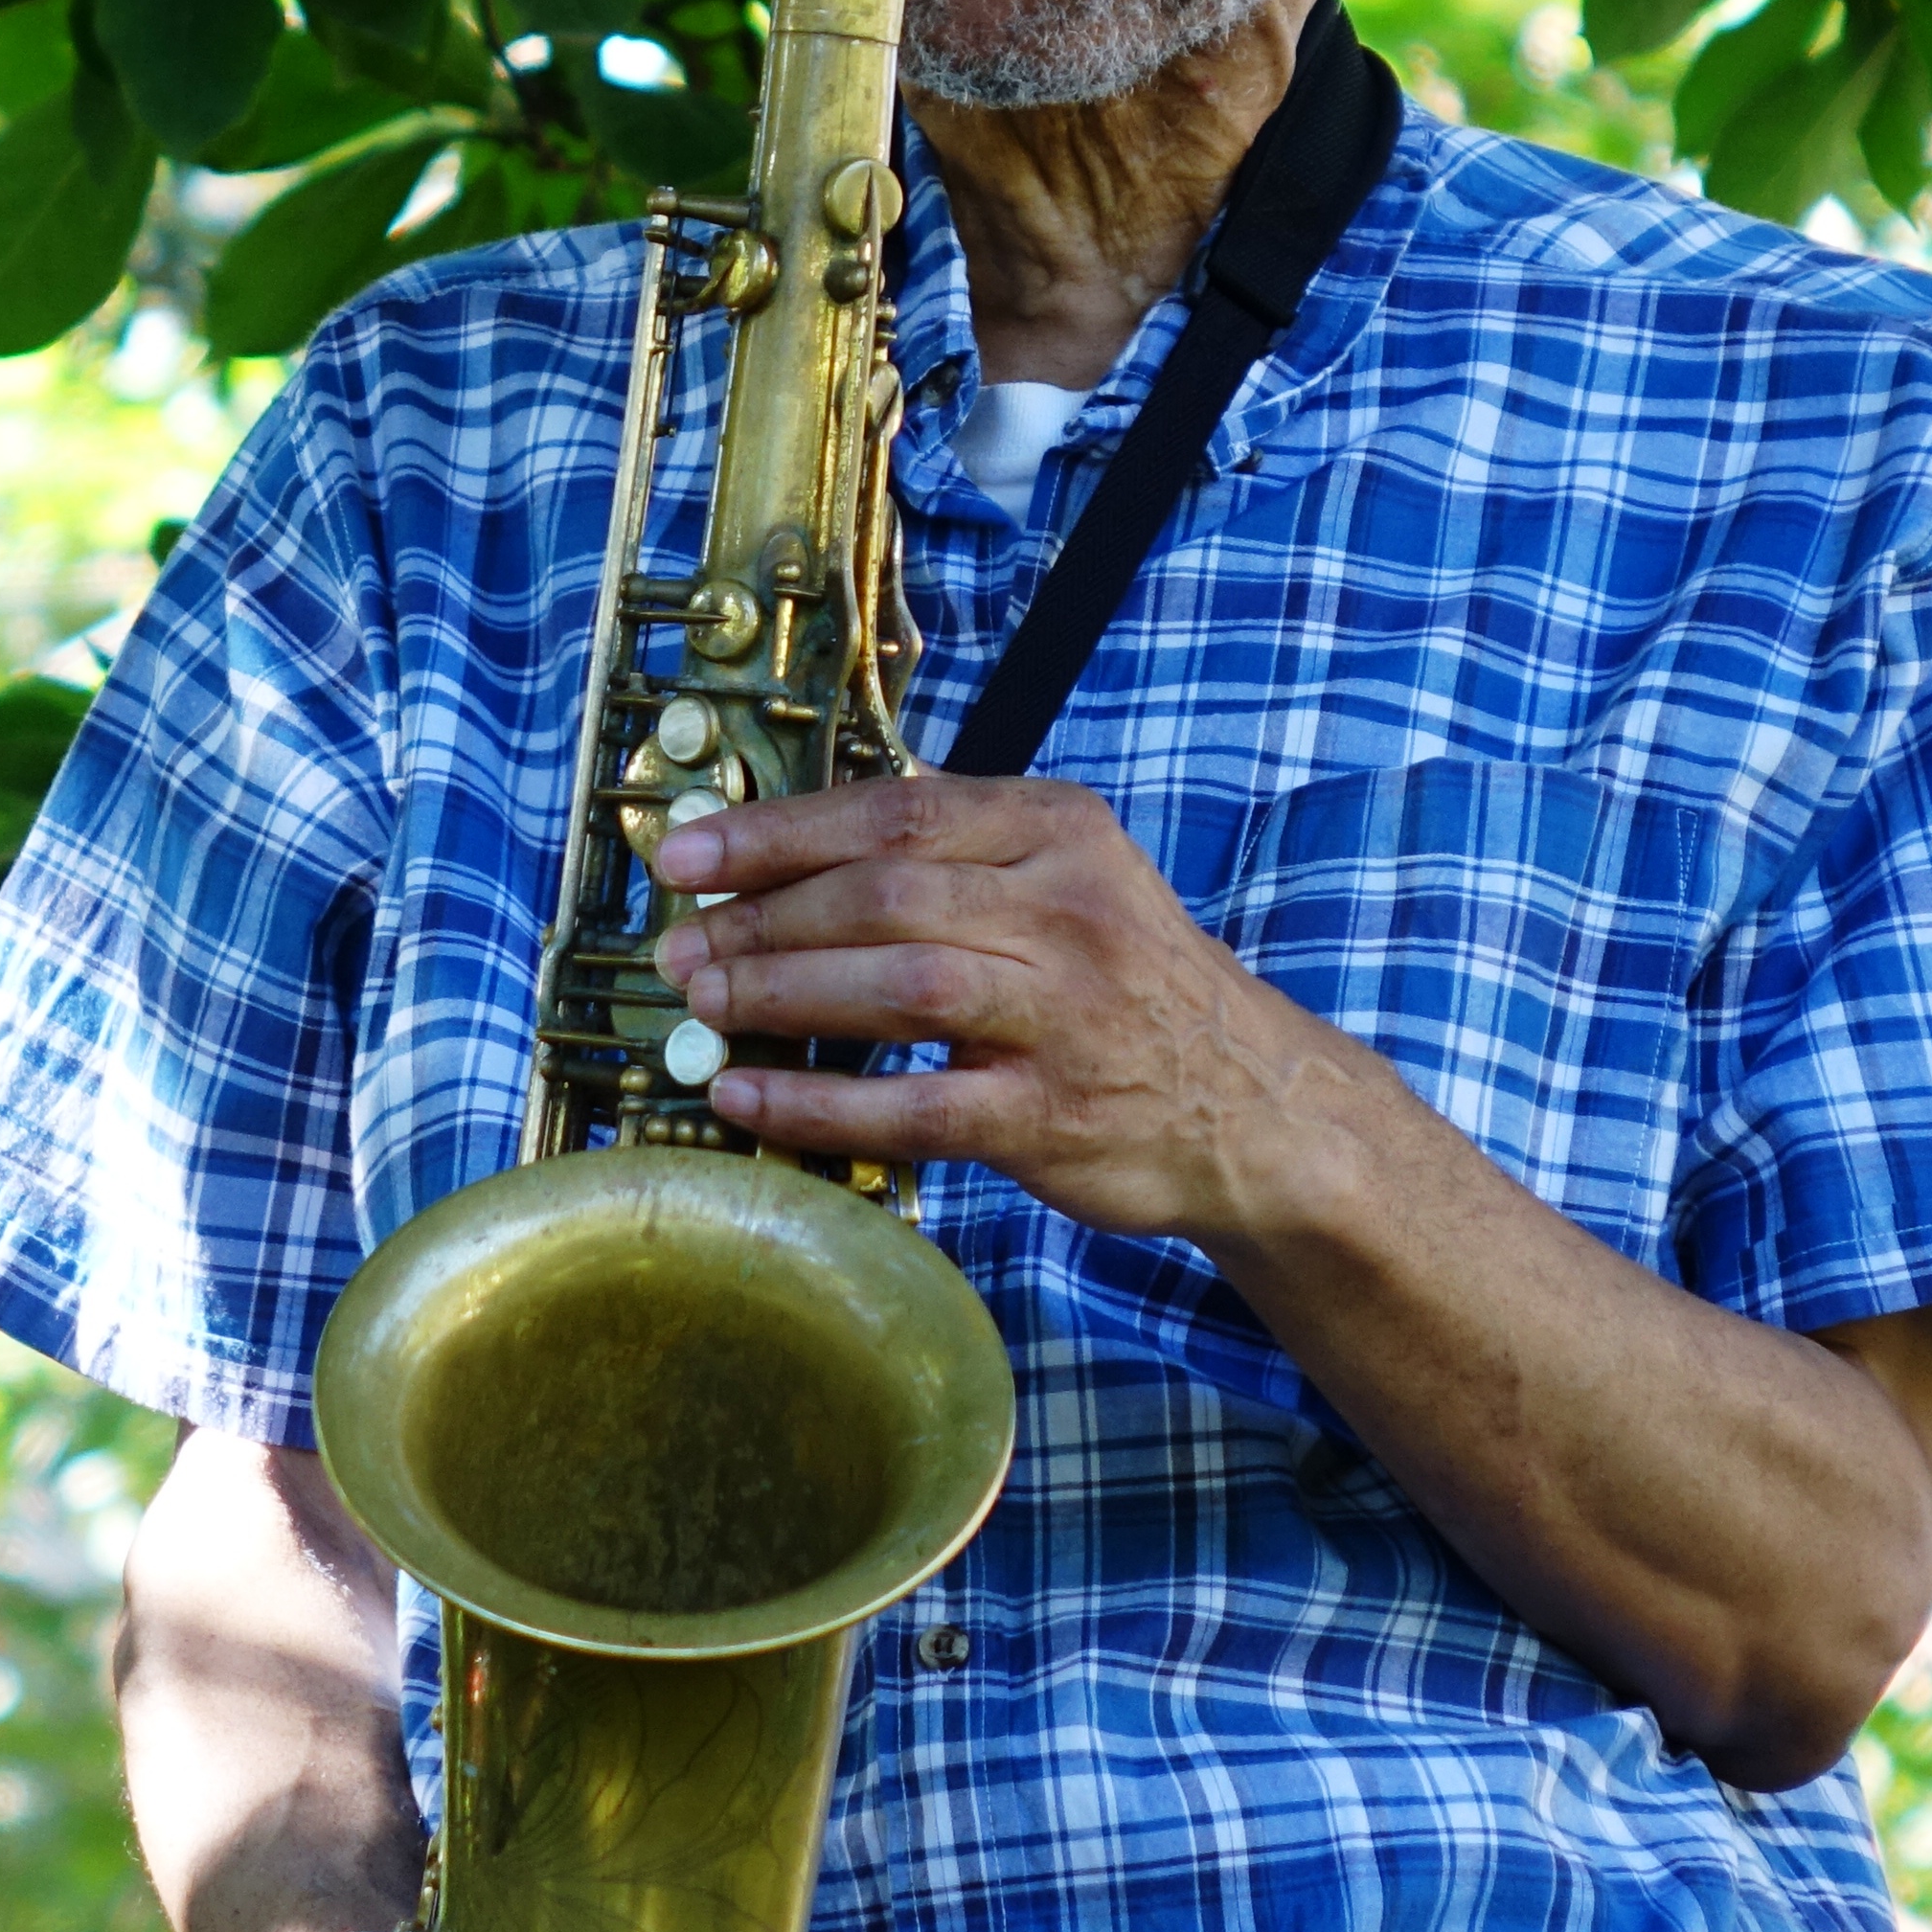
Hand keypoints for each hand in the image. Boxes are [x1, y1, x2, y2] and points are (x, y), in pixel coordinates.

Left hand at [647, 774, 1377, 1247]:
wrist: (1250, 1104)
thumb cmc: (1122, 982)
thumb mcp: (1067, 879)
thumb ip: (953, 854)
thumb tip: (782, 848)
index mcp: (1059, 831)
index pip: (895, 814)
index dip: (775, 833)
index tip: (685, 852)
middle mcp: (1069, 912)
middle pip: (885, 896)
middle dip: (762, 919)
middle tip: (681, 947)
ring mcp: (1064, 1018)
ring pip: (897, 989)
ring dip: (780, 995)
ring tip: (702, 1007)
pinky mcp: (1051, 1117)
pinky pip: (913, 1108)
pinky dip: (819, 1102)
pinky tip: (746, 1098)